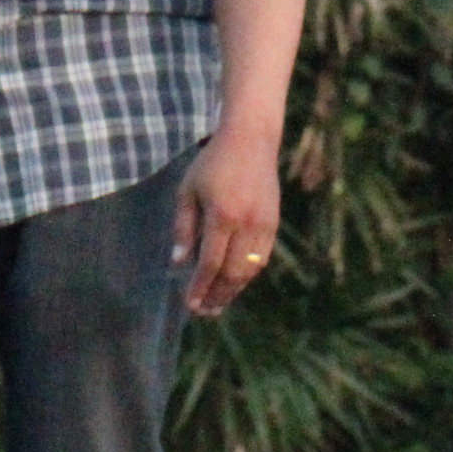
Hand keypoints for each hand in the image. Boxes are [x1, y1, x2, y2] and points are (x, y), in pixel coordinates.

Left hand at [173, 125, 281, 316]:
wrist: (251, 140)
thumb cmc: (212, 163)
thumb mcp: (188, 191)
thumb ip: (184, 228)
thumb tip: (179, 264)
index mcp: (222, 215)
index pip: (211, 263)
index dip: (200, 287)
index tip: (189, 304)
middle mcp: (246, 223)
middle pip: (233, 273)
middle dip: (217, 296)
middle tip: (203, 312)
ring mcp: (264, 224)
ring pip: (250, 269)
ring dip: (233, 291)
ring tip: (217, 304)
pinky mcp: (273, 223)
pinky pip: (261, 258)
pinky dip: (247, 275)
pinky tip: (234, 282)